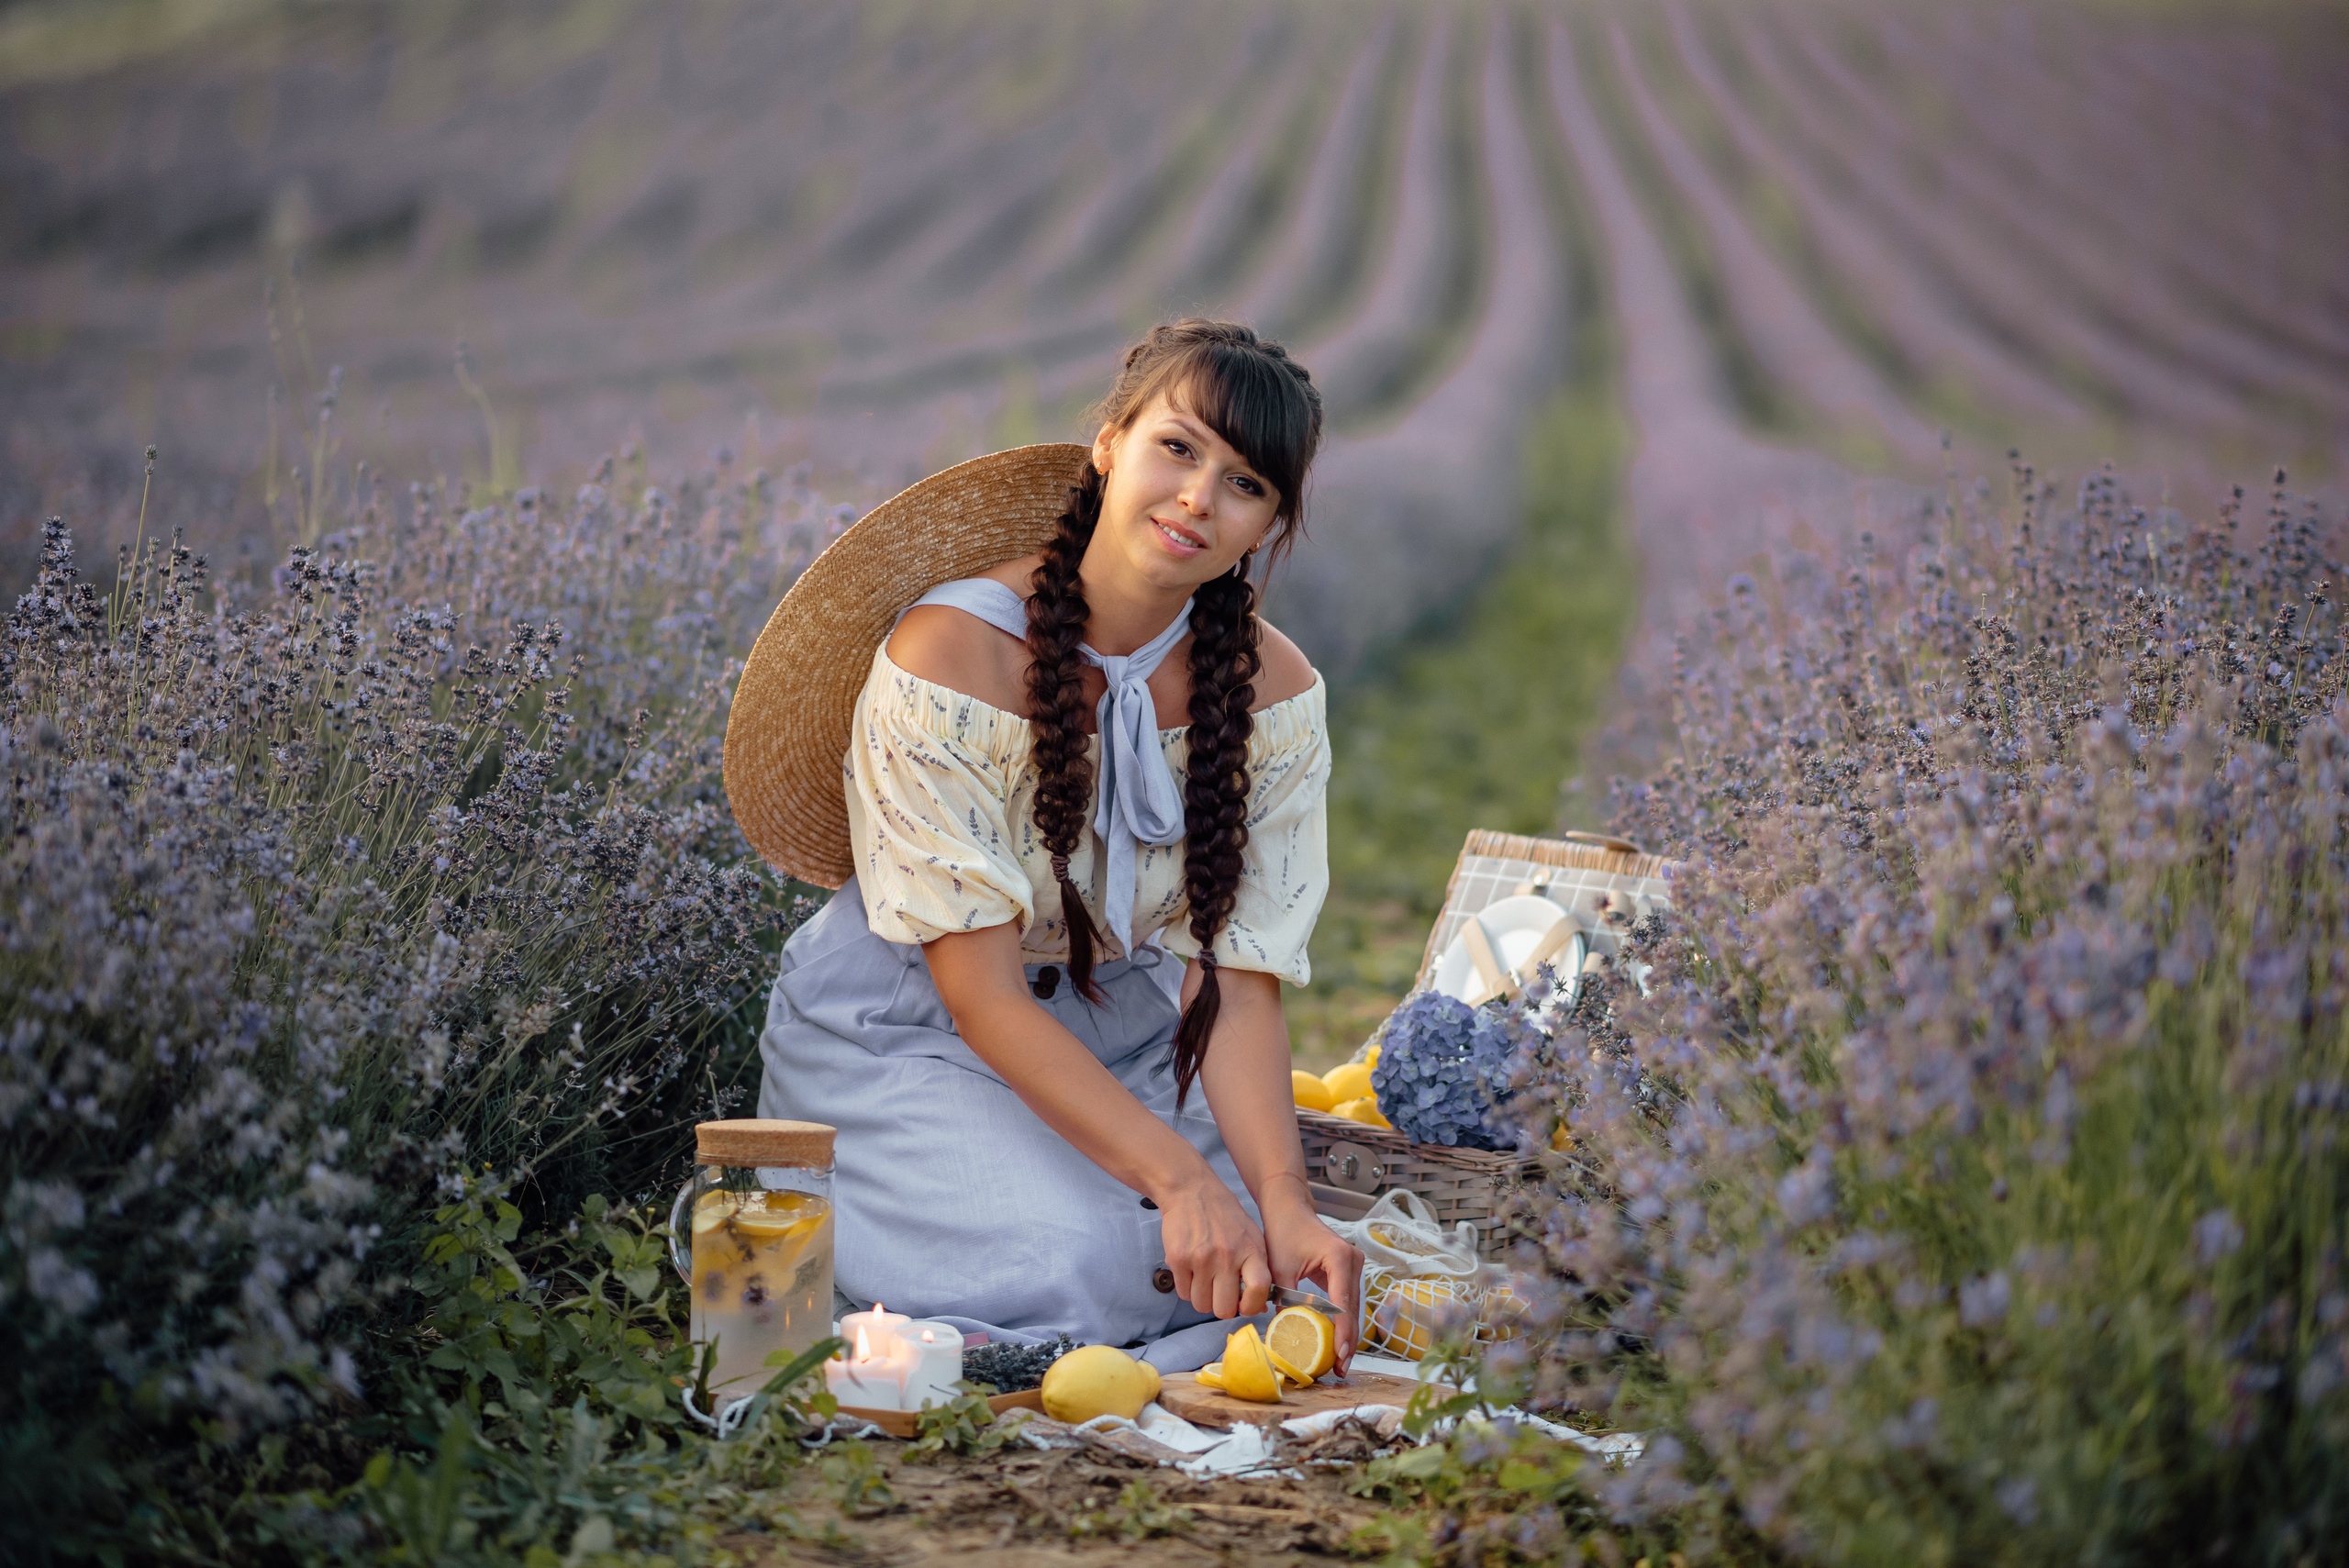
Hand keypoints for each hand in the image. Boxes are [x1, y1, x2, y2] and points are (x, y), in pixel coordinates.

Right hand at [1154, 1171, 1273, 1320]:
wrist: (1191, 1190)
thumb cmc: (1224, 1215)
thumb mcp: (1250, 1236)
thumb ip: (1257, 1269)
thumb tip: (1258, 1307)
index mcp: (1251, 1249)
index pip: (1258, 1290)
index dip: (1251, 1306)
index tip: (1244, 1305)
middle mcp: (1227, 1255)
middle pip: (1224, 1309)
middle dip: (1221, 1307)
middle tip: (1219, 1294)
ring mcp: (1201, 1258)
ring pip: (1201, 1305)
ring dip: (1202, 1298)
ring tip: (1204, 1279)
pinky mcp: (1178, 1259)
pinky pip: (1183, 1293)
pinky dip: (1187, 1288)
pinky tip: (1191, 1271)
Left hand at [1261, 1183, 1365, 1372]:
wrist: (1290, 1210)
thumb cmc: (1283, 1234)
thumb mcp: (1280, 1270)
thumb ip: (1286, 1300)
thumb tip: (1286, 1334)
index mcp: (1339, 1258)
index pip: (1343, 1303)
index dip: (1341, 1333)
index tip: (1339, 1356)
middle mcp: (1354, 1261)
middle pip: (1353, 1310)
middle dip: (1347, 1341)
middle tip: (1339, 1369)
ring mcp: (1355, 1267)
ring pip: (1353, 1309)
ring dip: (1346, 1336)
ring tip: (1338, 1364)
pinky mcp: (1349, 1273)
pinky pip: (1348, 1303)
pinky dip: (1342, 1324)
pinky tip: (1336, 1344)